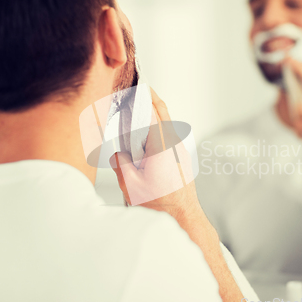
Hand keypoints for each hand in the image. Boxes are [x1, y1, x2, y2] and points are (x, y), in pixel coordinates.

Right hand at [110, 88, 202, 221]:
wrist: (183, 216)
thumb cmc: (161, 204)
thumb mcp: (131, 184)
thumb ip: (120, 164)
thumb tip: (117, 154)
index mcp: (161, 145)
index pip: (152, 110)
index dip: (143, 95)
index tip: (135, 84)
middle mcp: (174, 143)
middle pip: (162, 111)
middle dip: (149, 98)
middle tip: (136, 90)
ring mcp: (180, 150)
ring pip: (166, 123)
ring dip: (153, 114)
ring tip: (136, 113)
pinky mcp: (181, 157)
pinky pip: (169, 135)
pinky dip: (157, 129)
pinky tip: (145, 137)